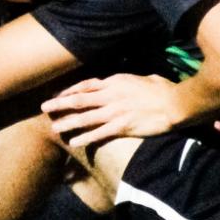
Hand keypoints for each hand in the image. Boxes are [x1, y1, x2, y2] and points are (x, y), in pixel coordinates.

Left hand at [41, 74, 189, 146]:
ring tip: (54, 127)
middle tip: (44, 107)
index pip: (86, 85)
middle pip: (79, 99)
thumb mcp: (144, 77)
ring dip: (68, 122)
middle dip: (60, 103)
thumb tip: (130, 82)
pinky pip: (99, 133)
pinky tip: (74, 142)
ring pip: (85, 117)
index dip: (70, 90)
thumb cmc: (163, 89)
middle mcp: (110, 95)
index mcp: (115, 82)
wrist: (174, 104)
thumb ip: (131, 81)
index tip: (59, 94)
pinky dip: (85, 138)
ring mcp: (115, 111)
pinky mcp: (122, 127)